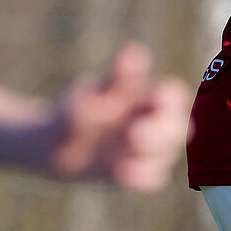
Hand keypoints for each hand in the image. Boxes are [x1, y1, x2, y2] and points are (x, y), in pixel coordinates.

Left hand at [49, 43, 190, 190]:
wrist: (52, 145)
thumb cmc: (76, 112)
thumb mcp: (88, 93)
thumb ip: (114, 79)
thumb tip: (135, 52)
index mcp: (146, 99)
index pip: (174, 96)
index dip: (169, 99)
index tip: (156, 98)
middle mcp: (153, 125)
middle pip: (178, 128)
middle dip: (162, 131)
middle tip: (135, 134)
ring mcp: (147, 152)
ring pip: (166, 154)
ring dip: (152, 156)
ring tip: (127, 158)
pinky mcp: (137, 174)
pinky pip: (150, 178)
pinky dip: (141, 176)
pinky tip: (122, 171)